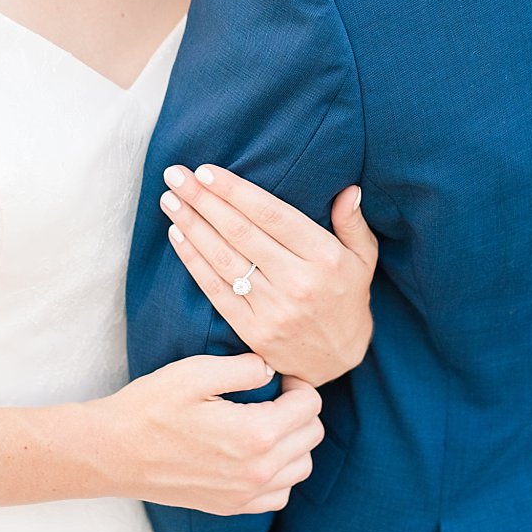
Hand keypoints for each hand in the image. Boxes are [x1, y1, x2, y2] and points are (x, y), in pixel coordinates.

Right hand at [98, 351, 322, 515]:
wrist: (113, 453)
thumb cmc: (148, 408)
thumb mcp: (193, 373)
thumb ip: (243, 368)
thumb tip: (270, 370)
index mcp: (255, 433)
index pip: (310, 406)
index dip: (297, 384)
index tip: (276, 378)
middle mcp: (259, 470)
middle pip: (312, 436)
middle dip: (299, 411)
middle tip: (271, 396)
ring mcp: (247, 493)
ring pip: (302, 467)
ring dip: (293, 442)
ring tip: (264, 424)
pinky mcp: (233, 506)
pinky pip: (280, 493)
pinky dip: (279, 473)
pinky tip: (254, 455)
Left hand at [160, 164, 377, 385]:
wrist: (338, 361)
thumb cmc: (346, 297)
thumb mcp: (362, 259)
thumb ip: (352, 223)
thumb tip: (349, 189)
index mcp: (325, 258)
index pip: (272, 216)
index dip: (236, 191)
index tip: (206, 171)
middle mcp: (299, 282)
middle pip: (240, 232)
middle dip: (203, 200)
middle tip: (175, 175)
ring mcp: (274, 308)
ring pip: (223, 258)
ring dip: (190, 225)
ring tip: (169, 200)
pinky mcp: (252, 330)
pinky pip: (215, 289)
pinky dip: (192, 260)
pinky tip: (176, 235)